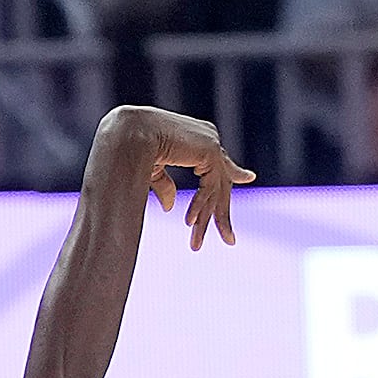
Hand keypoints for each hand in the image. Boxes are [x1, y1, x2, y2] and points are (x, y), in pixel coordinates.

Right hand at [113, 109, 243, 247]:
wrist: (129, 132)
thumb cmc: (134, 146)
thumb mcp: (153, 169)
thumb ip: (165, 186)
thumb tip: (171, 208)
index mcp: (196, 137)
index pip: (219, 162)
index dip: (233, 173)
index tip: (248, 178)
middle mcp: (208, 138)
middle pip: (222, 181)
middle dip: (221, 212)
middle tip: (229, 239)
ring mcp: (212, 143)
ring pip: (216, 190)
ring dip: (207, 219)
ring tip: (196, 245)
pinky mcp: (210, 150)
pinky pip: (209, 187)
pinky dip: (199, 206)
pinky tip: (189, 222)